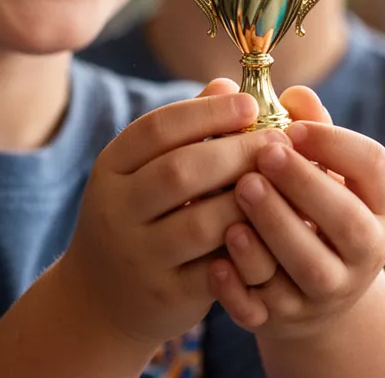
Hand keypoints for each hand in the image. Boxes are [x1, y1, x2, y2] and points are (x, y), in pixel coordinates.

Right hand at [59, 79, 290, 346]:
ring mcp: (139, 256)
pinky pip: (217, 270)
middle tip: (279, 140)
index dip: (207, 112)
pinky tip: (276, 228)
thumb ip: (185, 129)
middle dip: (236, 152)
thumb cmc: (139, 216)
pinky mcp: (167, 295)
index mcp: (112, 168)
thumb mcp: (144, 170)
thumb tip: (227, 85)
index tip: (250, 103)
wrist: (101, 299)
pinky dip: (250, 247)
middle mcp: (116, 210)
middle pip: (180, 171)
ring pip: (201, 223)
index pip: (157, 129)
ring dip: (249, 200)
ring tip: (283, 182)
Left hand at [208, 86, 384, 340]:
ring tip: (239, 193)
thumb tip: (294, 94)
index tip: (294, 127)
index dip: (337, 145)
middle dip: (304, 186)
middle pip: (346, 223)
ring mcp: (328, 294)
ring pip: (307, 269)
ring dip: (273, 231)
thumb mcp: (323, 169)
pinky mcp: (288, 322)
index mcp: (380, 205)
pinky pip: (265, 311)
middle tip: (264, 155)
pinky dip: (238, 290)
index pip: (375, 169)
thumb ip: (311, 129)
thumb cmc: (312, 206)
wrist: (311, 291)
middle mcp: (365, 253)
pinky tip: (215, 259)